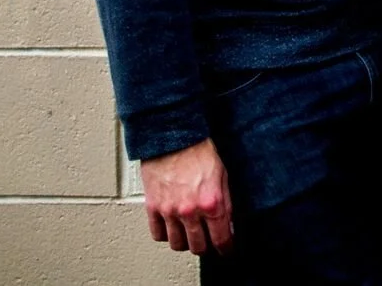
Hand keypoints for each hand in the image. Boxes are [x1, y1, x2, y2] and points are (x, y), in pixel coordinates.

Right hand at [141, 137, 232, 255]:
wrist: (174, 133)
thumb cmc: (199, 148)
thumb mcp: (223, 175)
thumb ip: (226, 202)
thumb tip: (228, 222)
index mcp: (212, 202)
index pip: (221, 239)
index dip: (226, 248)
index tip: (226, 249)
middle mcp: (190, 210)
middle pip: (197, 247)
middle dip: (205, 246)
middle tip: (208, 240)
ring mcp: (170, 210)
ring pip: (177, 244)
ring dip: (185, 242)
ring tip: (190, 233)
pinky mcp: (153, 207)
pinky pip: (158, 234)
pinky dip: (165, 234)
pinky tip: (172, 226)